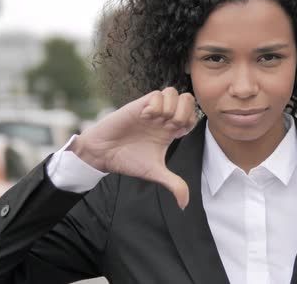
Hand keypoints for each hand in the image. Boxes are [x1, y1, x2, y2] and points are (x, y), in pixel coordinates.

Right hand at [68, 87, 196, 208]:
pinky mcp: (139, 104)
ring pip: (174, 93)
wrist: (103, 153)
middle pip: (188, 99)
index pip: (193, 116)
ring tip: (158, 121)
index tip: (177, 135)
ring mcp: (152, 109)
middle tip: (171, 126)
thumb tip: (185, 204)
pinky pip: (157, 94)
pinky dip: (156, 106)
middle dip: (184, 112)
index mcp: (171, 129)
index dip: (191, 123)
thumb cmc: (128, 160)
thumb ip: (173, 184)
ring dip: (170, 108)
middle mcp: (164, 116)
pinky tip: (146, 117)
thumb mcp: (155, 173)